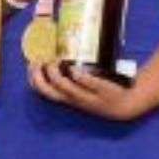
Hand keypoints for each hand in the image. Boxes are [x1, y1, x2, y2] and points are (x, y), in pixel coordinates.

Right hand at [26, 59, 143, 119]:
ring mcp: (88, 96)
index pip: (44, 92)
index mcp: (69, 98)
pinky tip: (74, 69)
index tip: (31, 64)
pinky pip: (89, 84)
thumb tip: (62, 53)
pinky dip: (79, 78)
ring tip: (54, 61)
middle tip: (38, 62)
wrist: (127, 105)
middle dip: (39, 78)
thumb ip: (73, 77)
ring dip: (56, 75)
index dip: (33, 80)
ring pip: (67, 89)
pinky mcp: (103, 91)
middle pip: (50, 92)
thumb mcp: (84, 89)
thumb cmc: (102, 93)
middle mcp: (76, 99)